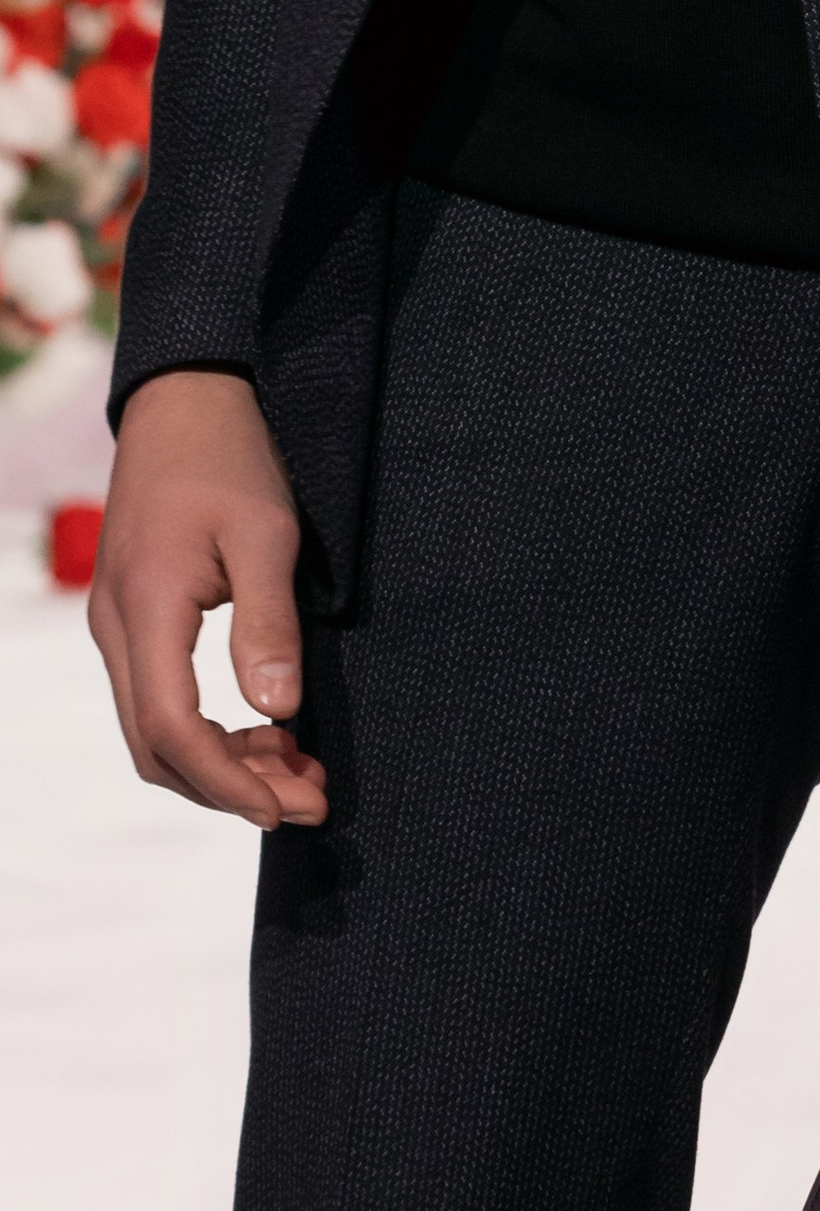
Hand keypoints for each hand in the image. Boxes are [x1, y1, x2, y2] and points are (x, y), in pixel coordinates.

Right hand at [90, 368, 328, 827]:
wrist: (182, 400)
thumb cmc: (228, 458)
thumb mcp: (266, 536)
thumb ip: (268, 624)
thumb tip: (277, 709)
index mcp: (146, 607)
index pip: (172, 726)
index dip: (227, 781)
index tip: (285, 810)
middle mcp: (117, 626)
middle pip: (157, 747)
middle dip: (232, 789)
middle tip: (311, 802)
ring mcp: (118, 627)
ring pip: (155, 733)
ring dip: (224, 767)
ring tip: (300, 773)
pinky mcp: (134, 623)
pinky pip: (160, 702)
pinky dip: (211, 734)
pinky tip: (269, 733)